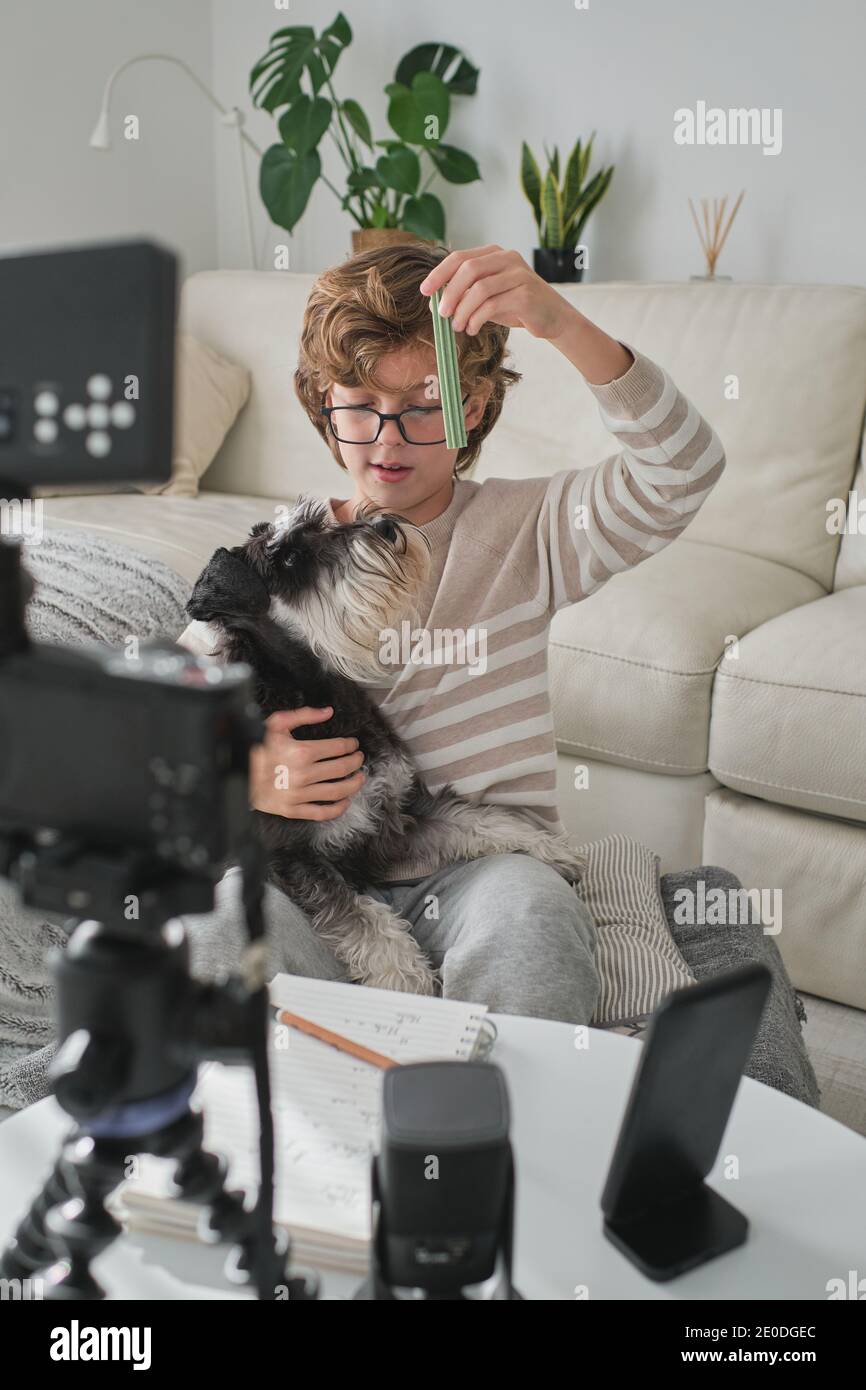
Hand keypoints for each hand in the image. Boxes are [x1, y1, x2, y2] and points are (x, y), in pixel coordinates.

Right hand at [249, 707, 366, 820]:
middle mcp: (303, 774)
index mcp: (302, 752)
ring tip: (360, 778)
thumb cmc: (258, 747)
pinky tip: (345, 801)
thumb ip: (304, 715)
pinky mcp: (294, 809)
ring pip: (337, 791)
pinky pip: (322, 812)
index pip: (338, 748)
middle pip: (342, 768)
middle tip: (359, 758)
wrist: (238, 772)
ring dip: (354, 784)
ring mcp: (299, 794)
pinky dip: (338, 808)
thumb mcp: (277, 723)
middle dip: (355, 762)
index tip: (354, 745)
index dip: (350, 745)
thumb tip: (328, 712)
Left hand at [419, 245, 573, 340]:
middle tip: (441, 314)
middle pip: (468, 269)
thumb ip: (466, 294)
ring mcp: (518, 275)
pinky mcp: (526, 294)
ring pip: (479, 288)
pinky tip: (472, 329)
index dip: (439, 273)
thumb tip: (435, 303)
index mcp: (495, 254)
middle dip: (449, 293)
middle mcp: (507, 258)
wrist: (553, 319)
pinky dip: (476, 319)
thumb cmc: (517, 307)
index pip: (460, 257)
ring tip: (457, 326)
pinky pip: (492, 305)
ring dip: (462, 310)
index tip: (425, 291)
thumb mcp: (489, 297)